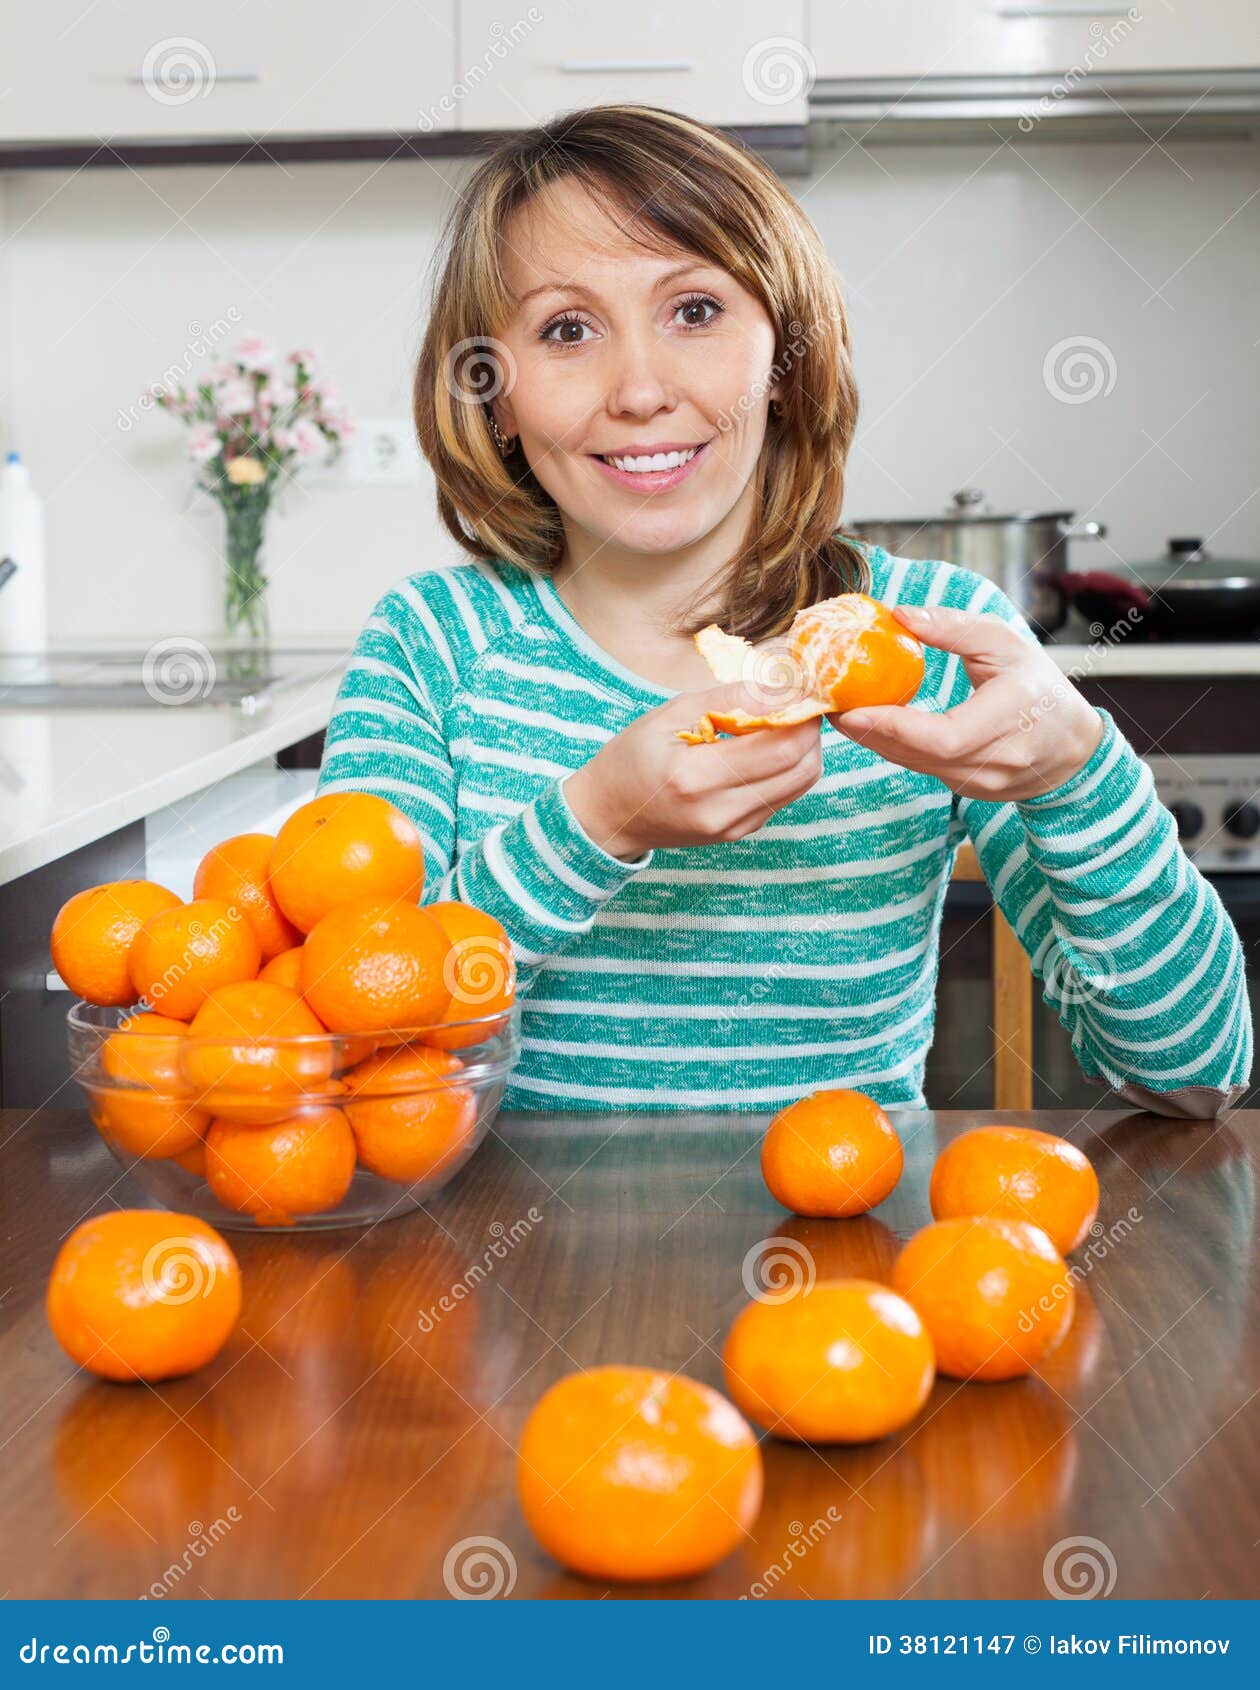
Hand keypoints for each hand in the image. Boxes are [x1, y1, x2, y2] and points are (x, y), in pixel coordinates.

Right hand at [565, 682, 822, 859]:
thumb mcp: (670, 713)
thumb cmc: (632, 758)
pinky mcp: (741, 833)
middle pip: (802, 769)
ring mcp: (734, 828)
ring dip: (804, 749)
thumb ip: (729, 698)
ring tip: (785, 722)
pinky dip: (788, 768)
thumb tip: (782, 688)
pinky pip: (784, 796)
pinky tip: (768, 748)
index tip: (803, 689)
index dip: (803, 714)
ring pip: (801, 784)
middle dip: (810, 731)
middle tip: (799, 702)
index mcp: (696, 777)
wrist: (610, 815)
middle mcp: (720, 810)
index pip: (781, 747)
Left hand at [828, 603, 1104, 801]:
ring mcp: (985, 783)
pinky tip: (875, 729)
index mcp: (1011, 717)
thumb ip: (953, 628)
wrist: (1073, 745)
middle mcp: (998, 760)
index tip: (852, 709)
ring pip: (917, 767)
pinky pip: (925, 771)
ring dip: (878, 742)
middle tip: (833, 708)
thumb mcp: (1004, 642)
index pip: (943, 737)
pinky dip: (897, 750)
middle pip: (920, 757)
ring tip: (846, 715)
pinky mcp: (972, 792)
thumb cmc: (1038, 684)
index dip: (894, 727)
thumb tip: (899, 615)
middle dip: (871, 733)